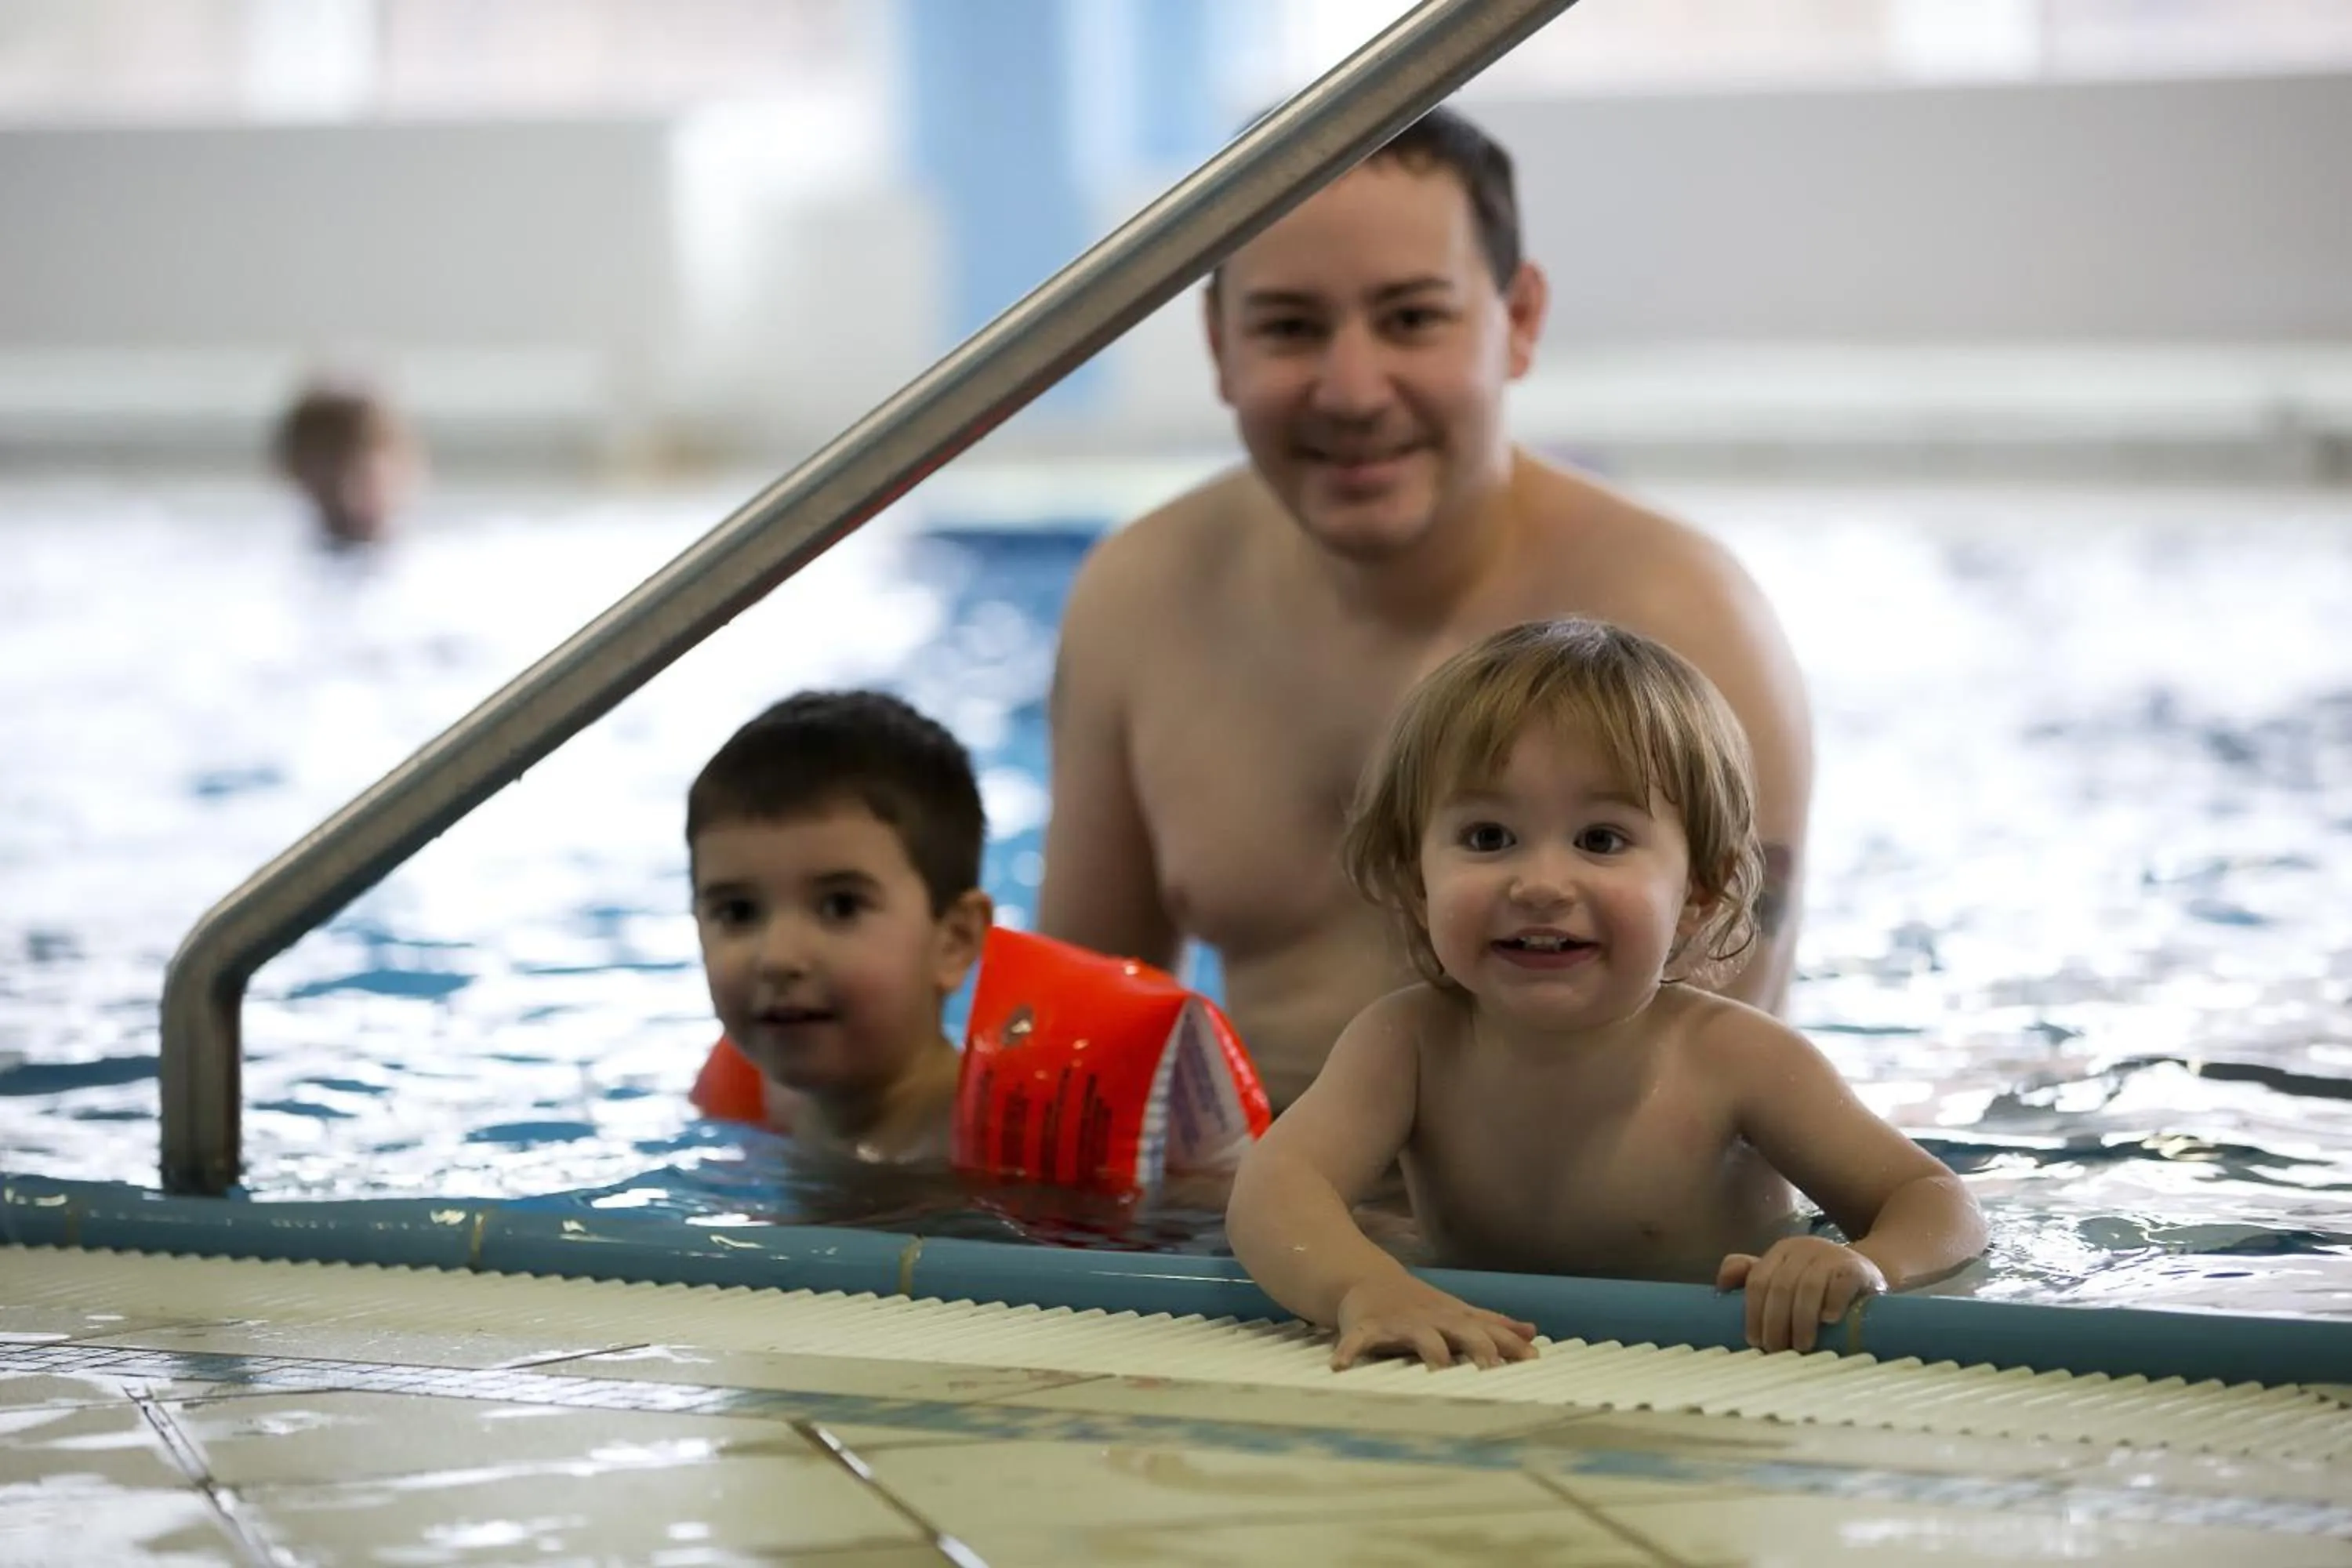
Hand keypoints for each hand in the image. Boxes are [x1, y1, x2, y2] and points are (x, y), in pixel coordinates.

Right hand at [1331, 1275, 1539, 1370]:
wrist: (1367, 1279)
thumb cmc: (1420, 1306)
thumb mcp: (1457, 1312)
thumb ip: (1493, 1325)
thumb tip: (1533, 1332)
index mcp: (1455, 1318)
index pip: (1489, 1331)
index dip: (1510, 1344)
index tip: (1533, 1359)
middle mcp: (1433, 1319)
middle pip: (1462, 1331)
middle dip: (1478, 1347)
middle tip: (1492, 1368)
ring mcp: (1401, 1322)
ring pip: (1419, 1336)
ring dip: (1429, 1350)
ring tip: (1437, 1369)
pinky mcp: (1368, 1327)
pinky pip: (1358, 1340)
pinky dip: (1349, 1352)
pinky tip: (1341, 1367)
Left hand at [1717, 1237, 1885, 1352]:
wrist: (1867, 1272)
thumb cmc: (1818, 1281)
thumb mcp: (1785, 1275)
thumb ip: (1753, 1278)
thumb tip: (1720, 1287)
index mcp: (1782, 1251)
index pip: (1758, 1280)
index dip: (1753, 1312)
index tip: (1753, 1341)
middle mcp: (1804, 1248)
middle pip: (1781, 1286)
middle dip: (1774, 1322)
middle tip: (1775, 1349)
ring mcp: (1831, 1255)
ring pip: (1808, 1287)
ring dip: (1800, 1320)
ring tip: (1800, 1346)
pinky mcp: (1857, 1268)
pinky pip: (1841, 1283)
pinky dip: (1832, 1302)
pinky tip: (1828, 1321)